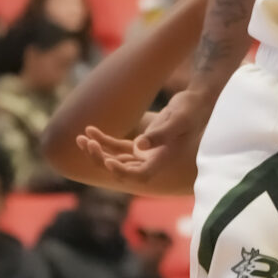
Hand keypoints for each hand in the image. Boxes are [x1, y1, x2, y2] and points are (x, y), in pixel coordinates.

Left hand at [76, 87, 212, 195]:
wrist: (197, 103)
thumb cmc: (191, 110)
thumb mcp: (178, 119)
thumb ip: (160, 133)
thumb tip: (139, 145)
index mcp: (163, 159)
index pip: (140, 175)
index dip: (123, 172)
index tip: (108, 161)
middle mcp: (152, 161)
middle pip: (122, 169)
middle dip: (102, 159)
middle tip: (87, 144)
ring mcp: (144, 154)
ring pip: (115, 158)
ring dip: (97, 150)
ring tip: (80, 138)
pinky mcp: (140, 143)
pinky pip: (117, 146)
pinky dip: (103, 140)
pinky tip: (88, 130)